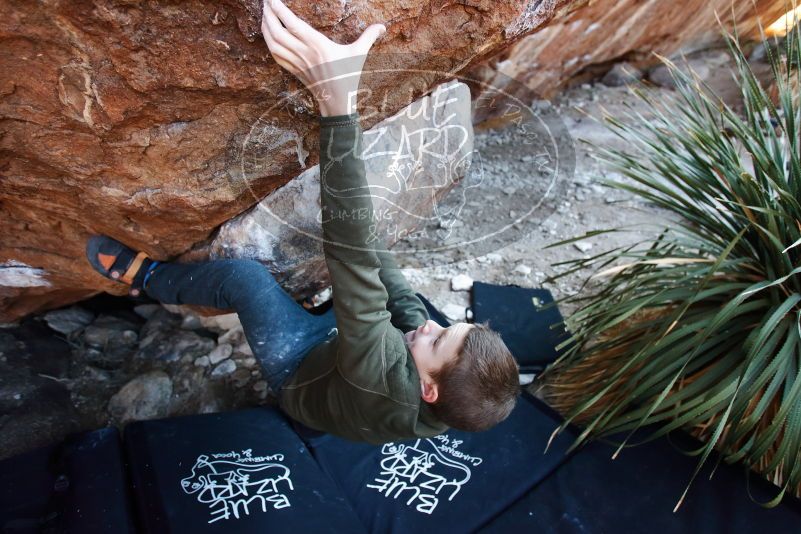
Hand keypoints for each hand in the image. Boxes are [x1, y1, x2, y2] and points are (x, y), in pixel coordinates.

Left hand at [260, 0, 386, 115]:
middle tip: (265, 3)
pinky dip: (268, 42)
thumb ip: (369, 37)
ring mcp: (297, 62)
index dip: (279, 9)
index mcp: (317, 44)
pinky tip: (267, 34)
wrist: (337, 101)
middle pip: (277, 31)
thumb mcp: (359, 54)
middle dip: (268, 15)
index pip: (292, 23)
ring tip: (264, 15)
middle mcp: (304, 52)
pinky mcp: (293, 70)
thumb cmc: (348, 77)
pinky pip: (275, 55)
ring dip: (265, 27)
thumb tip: (382, 26)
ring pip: (273, 42)